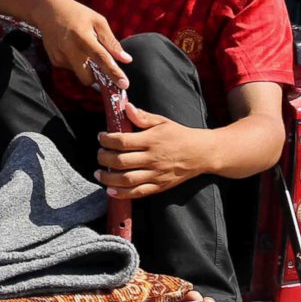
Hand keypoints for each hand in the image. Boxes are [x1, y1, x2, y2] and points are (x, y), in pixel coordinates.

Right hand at [36, 0, 130, 92]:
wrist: (48, 10)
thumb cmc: (78, 14)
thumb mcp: (98, 22)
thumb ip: (112, 42)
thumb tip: (127, 60)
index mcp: (83, 37)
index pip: (101, 58)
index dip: (114, 73)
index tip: (124, 84)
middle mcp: (70, 49)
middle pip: (88, 77)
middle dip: (97, 77)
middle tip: (102, 67)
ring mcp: (60, 56)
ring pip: (79, 74)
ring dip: (86, 68)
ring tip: (83, 49)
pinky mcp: (54, 60)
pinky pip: (71, 69)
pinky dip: (77, 63)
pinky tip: (73, 48)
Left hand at [96, 102, 212, 197]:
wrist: (201, 153)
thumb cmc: (179, 135)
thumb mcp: (162, 121)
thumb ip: (142, 116)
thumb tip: (126, 107)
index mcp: (151, 140)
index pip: (122, 141)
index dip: (107, 140)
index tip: (101, 137)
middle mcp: (152, 158)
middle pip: (121, 161)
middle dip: (104, 158)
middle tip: (99, 154)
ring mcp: (156, 174)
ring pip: (126, 179)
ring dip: (108, 177)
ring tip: (99, 173)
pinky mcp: (159, 186)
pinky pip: (138, 193)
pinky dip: (122, 194)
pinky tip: (111, 190)